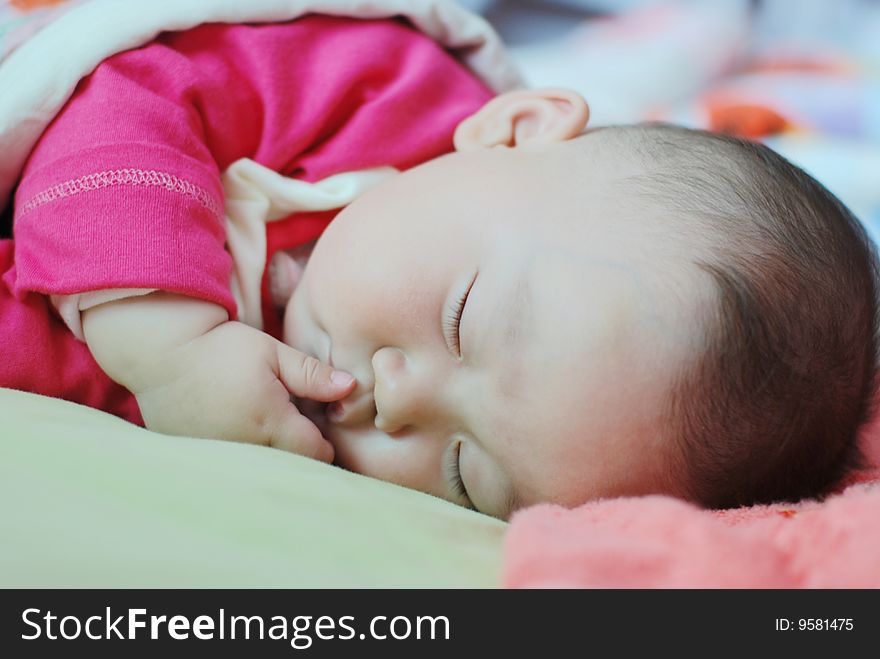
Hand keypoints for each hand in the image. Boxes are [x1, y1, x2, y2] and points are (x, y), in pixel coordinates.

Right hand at [134, 320, 353, 460]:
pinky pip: (234, 468)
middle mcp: (246, 448)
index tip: (314, 419)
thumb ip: (312, 374)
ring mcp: (220, 458)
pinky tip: (236, 426)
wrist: (160, 351)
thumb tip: (351, 387)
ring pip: (263, 469)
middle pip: (291, 465)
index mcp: (270, 422)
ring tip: (261, 420)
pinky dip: (242, 454)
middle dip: (300, 449)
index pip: (317, 453)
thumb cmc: (221, 348)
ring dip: (271, 452)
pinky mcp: (199, 460)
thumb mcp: (272, 352)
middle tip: (290, 419)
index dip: (323, 439)